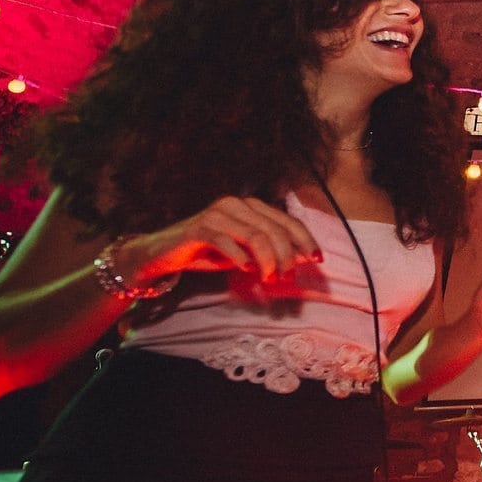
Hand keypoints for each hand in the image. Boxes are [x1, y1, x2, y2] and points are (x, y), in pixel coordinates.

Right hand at [131, 196, 321, 281]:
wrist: (163, 253)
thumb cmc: (209, 251)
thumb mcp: (244, 251)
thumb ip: (268, 250)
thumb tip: (299, 260)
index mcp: (251, 206)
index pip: (288, 221)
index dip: (306, 240)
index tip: (317, 259)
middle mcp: (236, 204)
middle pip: (275, 230)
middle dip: (287, 256)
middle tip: (286, 278)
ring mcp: (217, 213)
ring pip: (256, 235)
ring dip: (267, 260)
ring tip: (268, 278)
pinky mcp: (199, 227)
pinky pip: (227, 242)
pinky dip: (241, 258)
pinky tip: (247, 270)